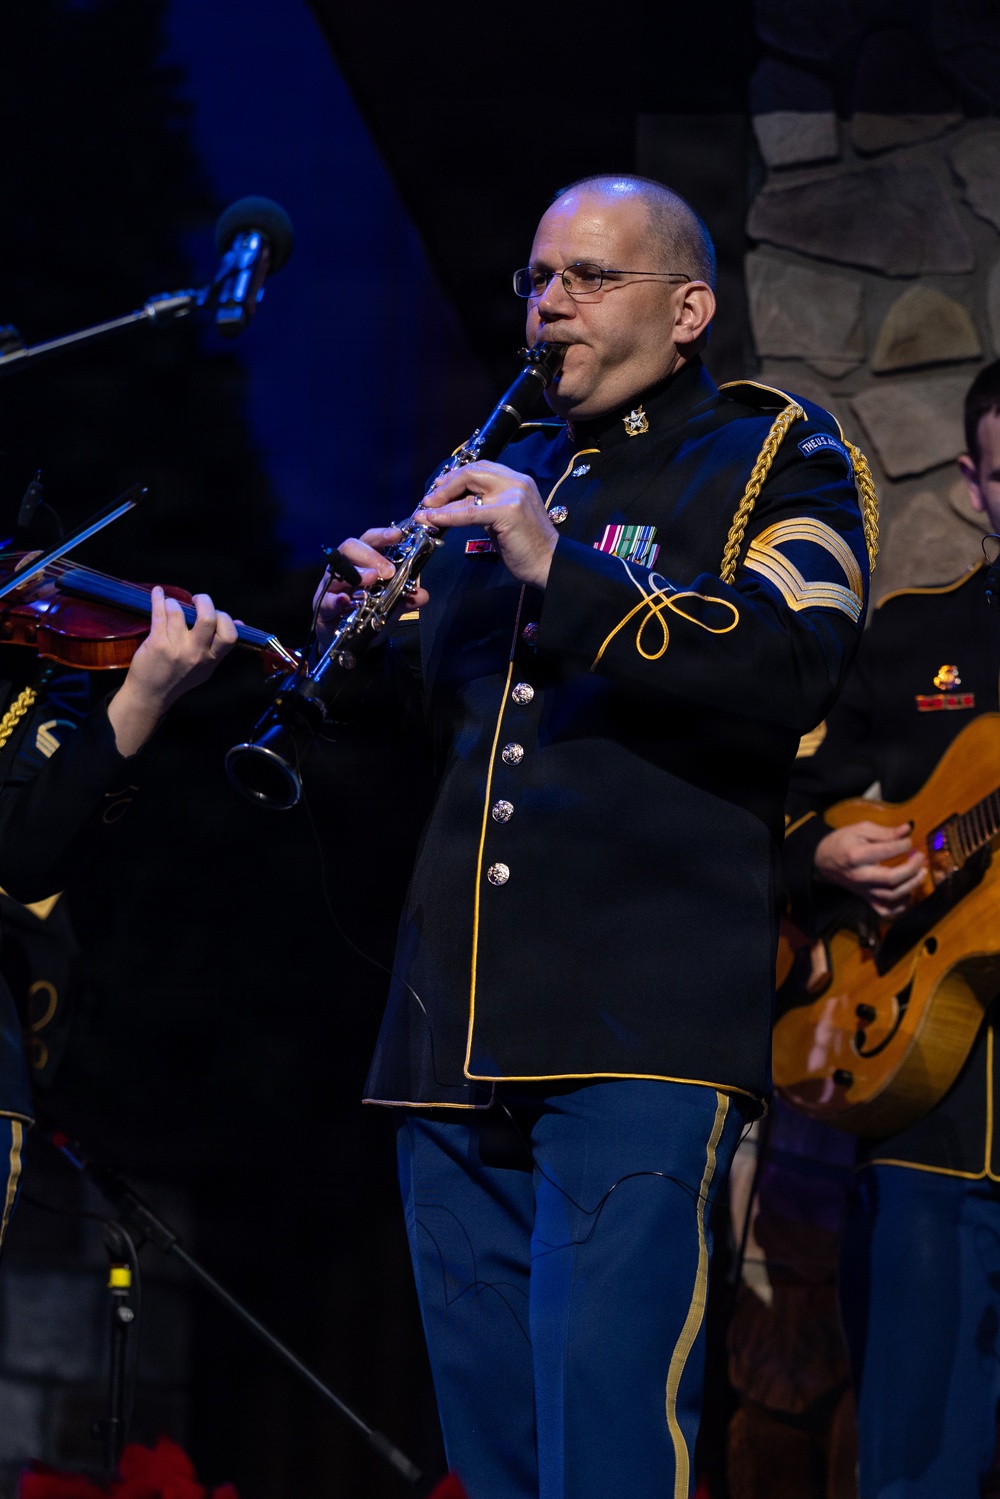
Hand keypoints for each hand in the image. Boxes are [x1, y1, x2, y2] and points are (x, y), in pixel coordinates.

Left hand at [107, 587, 237, 755]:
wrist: (151, 695)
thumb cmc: (179, 679)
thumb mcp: (205, 667)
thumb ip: (219, 646)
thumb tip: (238, 623)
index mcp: (211, 659)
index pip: (229, 635)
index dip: (224, 618)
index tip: (215, 613)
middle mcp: (196, 654)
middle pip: (208, 619)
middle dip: (204, 601)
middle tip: (197, 600)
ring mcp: (176, 649)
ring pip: (179, 612)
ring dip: (175, 602)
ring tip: (172, 604)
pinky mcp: (157, 644)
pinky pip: (159, 614)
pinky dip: (158, 599)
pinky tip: (158, 593)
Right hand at [312, 528, 430, 649]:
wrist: (350, 638)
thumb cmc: (369, 612)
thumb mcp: (392, 606)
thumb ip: (406, 599)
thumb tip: (422, 595)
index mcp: (362, 561)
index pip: (370, 540)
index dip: (382, 535)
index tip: (397, 535)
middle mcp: (345, 567)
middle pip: (350, 547)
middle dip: (370, 555)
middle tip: (388, 570)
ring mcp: (331, 585)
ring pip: (336, 570)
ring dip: (356, 573)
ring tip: (372, 579)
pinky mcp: (323, 605)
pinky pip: (326, 600)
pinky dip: (336, 600)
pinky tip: (345, 601)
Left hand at [414, 461, 557, 587]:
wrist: (549, 565)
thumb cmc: (526, 547)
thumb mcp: (501, 520)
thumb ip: (483, 508)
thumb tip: (454, 506)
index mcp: (517, 481)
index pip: (480, 468)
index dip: (455, 477)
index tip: (438, 489)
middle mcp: (516, 482)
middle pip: (472, 472)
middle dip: (445, 485)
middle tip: (428, 500)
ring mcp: (513, 495)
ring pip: (468, 489)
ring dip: (442, 501)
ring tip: (424, 511)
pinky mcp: (507, 512)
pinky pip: (469, 512)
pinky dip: (448, 516)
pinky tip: (434, 520)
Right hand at [814, 820, 926, 917]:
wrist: (824, 861)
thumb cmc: (843, 842)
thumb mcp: (860, 829)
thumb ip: (884, 832)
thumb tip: (907, 830)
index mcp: (856, 855)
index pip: (887, 851)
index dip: (904, 845)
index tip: (909, 840)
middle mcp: (860, 876)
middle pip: (890, 879)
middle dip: (911, 869)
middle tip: (920, 857)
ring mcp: (863, 890)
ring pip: (891, 895)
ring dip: (911, 885)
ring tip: (921, 872)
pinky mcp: (866, 898)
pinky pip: (885, 910)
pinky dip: (900, 906)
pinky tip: (908, 893)